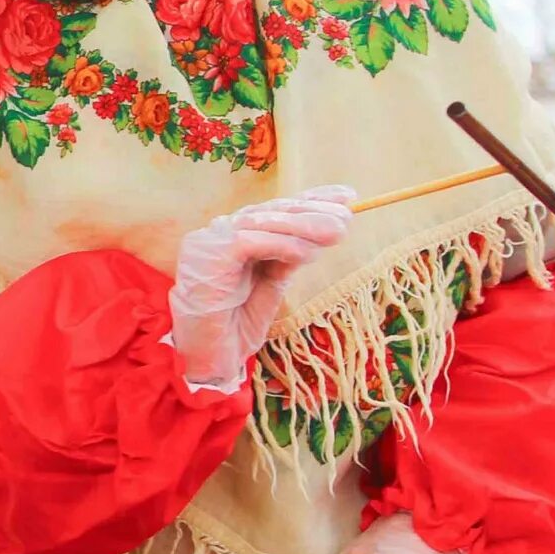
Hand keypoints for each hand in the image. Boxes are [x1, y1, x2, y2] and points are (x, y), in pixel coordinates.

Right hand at [168, 187, 355, 390]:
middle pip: (271, 212)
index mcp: (233, 235)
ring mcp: (209, 241)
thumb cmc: (235, 325)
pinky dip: (280, 245)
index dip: (311, 200)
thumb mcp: (271, 284)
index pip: (275, 210)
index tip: (347, 197)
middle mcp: (219, 232)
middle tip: (347, 214)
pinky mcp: (207, 256)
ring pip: (262, 222)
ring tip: (337, 231)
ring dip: (303, 225)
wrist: (208, 356)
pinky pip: (249, 242)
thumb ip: (287, 258)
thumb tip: (319, 235)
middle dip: (312, 210)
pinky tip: (307, 252)